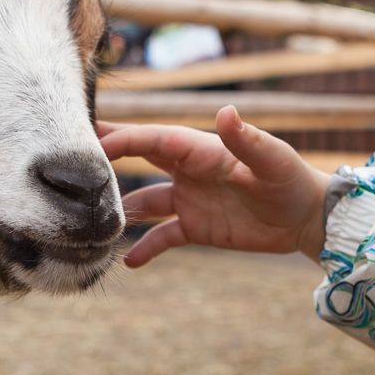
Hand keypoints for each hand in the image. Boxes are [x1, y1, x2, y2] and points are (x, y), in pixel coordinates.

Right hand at [99, 106, 331, 266]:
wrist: (306, 218)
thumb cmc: (291, 180)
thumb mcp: (271, 159)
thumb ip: (246, 139)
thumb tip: (226, 112)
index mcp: (200, 149)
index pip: (152, 140)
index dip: (121, 140)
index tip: (88, 143)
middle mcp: (187, 171)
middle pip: (138, 164)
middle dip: (105, 166)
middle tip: (68, 173)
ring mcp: (188, 199)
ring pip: (143, 204)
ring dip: (120, 213)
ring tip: (90, 227)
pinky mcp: (196, 227)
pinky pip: (162, 237)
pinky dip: (144, 248)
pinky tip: (126, 262)